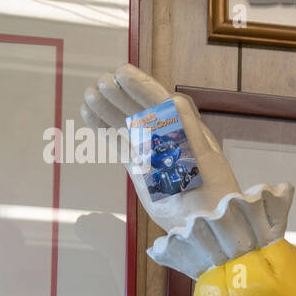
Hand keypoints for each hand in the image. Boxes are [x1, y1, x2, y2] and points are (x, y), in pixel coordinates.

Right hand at [78, 64, 240, 232]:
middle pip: (140, 108)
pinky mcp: (140, 168)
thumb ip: (186, 128)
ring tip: (89, 93)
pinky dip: (104, 128)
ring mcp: (152, 152)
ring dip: (109, 107)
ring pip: (127, 123)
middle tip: (100, 82)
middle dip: (121, 94)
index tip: (121, 73)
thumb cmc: (207, 189)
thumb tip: (174, 100)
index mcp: (186, 129)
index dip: (140, 86)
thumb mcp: (201, 155)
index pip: (160, 101)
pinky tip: (88, 113)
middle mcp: (168, 137)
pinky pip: (119, 142)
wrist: (203, 222)